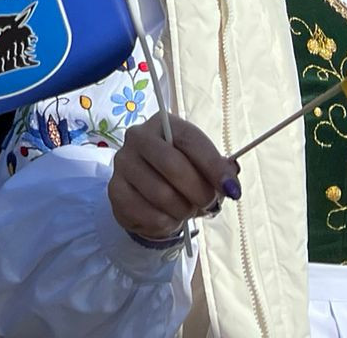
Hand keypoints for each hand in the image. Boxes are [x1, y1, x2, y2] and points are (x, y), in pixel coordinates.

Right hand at [108, 114, 237, 242]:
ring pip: (162, 194)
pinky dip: (167, 223)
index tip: (232, 189)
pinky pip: (149, 214)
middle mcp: (138, 137)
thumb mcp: (203, 167)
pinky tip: (168, 217)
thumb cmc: (181, 175)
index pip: (189, 139)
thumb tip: (230, 184)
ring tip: (187, 209)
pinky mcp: (115, 190)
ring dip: (183, 210)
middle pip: (173, 166)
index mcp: (163, 124)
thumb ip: (219, 172)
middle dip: (199, 191)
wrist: (148, 194)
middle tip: (209, 204)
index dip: (213, 166)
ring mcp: (123, 163)